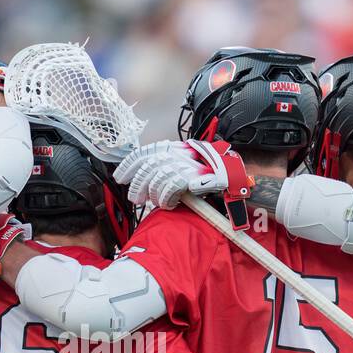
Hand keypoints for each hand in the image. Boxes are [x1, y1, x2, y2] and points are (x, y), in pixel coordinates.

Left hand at [115, 139, 245, 209]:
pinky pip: (170, 187)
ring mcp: (184, 164)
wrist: (232, 171)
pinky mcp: (191, 176)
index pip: (145, 152)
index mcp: (173, 148)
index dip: (129, 164)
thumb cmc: (208, 170)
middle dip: (138, 183)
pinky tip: (169, 204)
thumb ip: (166, 166)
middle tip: (135, 198)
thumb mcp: (185, 162)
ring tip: (154, 202)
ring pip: (157, 178)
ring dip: (152, 193)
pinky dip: (166, 198)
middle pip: (147, 166)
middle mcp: (177, 153)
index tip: (120, 176)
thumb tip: (146, 179)